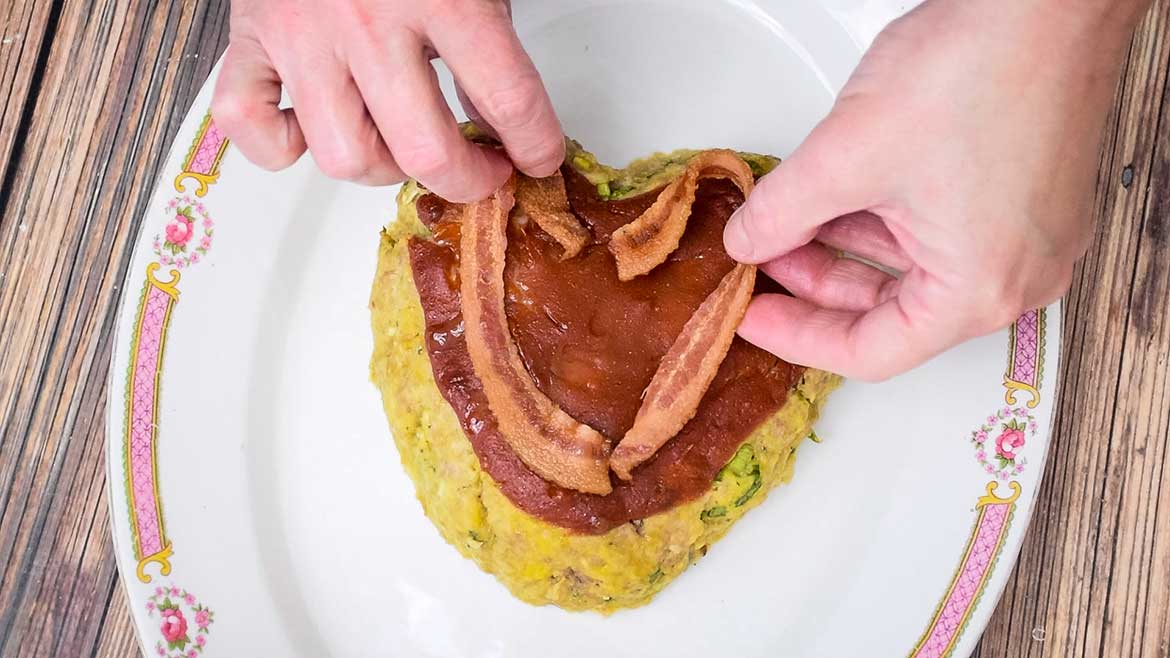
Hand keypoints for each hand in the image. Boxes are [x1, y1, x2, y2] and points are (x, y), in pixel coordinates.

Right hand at [211, 0, 562, 200]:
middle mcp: (367, 20)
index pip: (508, 98)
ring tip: (401, 148)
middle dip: (466, 179)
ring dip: (383, 169)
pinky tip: (315, 128)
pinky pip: (249, 125)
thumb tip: (497, 119)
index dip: (536, 144)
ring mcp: (301, 35)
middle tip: (480, 171)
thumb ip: (487, 42)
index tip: (538, 158)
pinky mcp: (248, 40)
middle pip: (423, 150)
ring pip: (343, 156)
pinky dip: (280, 145)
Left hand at [723, 0, 1147, 379]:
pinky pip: (942, 234)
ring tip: (786, 224)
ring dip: (845, 250)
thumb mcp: (847, 154)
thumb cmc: (984, 66)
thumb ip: (782, 213)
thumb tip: (748, 241)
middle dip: (816, 287)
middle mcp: (1017, 277)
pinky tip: (836, 199)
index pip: (872, 352)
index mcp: (980, 290)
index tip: (752, 317)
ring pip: (913, 269)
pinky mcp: (1026, 199)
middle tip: (760, 265)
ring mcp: (1028, 238)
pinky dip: (883, 222)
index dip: (798, 338)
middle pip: (892, 313)